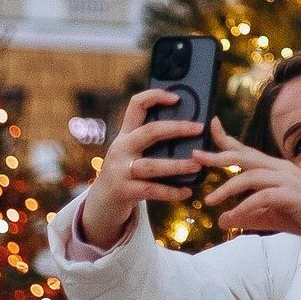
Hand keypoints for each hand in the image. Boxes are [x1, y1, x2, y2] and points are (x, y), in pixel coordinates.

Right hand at [79, 90, 205, 247]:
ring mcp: (120, 170)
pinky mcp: (124, 191)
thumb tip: (188, 126)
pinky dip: (170, 192)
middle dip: (176, 128)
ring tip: (197, 165)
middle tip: (199, 128)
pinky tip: (186, 192)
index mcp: (126, 134)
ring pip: (152, 165)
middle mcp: (121, 148)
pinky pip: (151, 190)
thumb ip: (152, 141)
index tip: (177, 98)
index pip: (136, 105)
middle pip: (149, 132)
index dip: (156, 97)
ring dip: (177, 165)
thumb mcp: (131, 152)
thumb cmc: (126, 172)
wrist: (101, 203)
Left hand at [197, 121, 300, 255]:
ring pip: (249, 177)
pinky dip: (244, 207)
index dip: (227, 138)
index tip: (212, 126)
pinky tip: (232, 217)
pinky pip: (262, 198)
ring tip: (209, 201)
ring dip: (226, 189)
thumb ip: (249, 216)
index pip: (247, 150)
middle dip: (218, 155)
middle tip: (195, 156)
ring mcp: (287, 180)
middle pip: (244, 157)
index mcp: (275, 168)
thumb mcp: (272, 216)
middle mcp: (280, 168)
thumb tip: (222, 221)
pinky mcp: (291, 195)